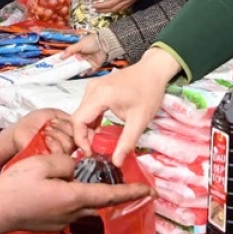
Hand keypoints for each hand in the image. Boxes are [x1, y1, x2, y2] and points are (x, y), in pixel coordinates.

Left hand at [0, 109, 74, 163]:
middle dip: (63, 128)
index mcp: (67, 134)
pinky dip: (55, 144)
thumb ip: (68, 118)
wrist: (18, 132)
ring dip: (58, 134)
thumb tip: (81, 123)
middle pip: (77, 138)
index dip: (71, 124)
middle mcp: (66, 145)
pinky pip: (61, 154)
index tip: (56, 120)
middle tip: (50, 125)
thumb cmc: (32, 123)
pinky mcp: (51, 160)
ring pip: (70, 145)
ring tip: (46, 131)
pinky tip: (46, 139)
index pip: (80, 131)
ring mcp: (59, 153)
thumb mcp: (53, 114)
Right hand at [0, 154, 152, 233]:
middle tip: (127, 180)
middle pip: (101, 202)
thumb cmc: (15, 187)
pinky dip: (79, 199)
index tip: (149, 190)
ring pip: (87, 206)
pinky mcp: (54, 225)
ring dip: (96, 195)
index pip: (109, 195)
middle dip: (116, 192)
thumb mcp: (41, 164)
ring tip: (98, 180)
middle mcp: (73, 213)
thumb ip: (65, 163)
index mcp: (73, 197)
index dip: (131, 191)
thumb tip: (76, 167)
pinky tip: (70, 187)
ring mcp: (63, 222)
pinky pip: (73, 210)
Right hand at [59, 32, 108, 68]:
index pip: (69, 57)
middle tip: (66, 71)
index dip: (65, 61)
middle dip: (71, 67)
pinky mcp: (94, 65)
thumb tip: (61, 56)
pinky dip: (86, 73)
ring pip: (81, 68)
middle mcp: (83, 56)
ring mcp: (88, 61)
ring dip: (78, 71)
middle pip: (75, 64)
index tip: (59, 65)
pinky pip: (89, 71)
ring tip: (75, 73)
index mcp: (78, 50)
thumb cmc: (93, 41)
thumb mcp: (80, 44)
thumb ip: (70, 50)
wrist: (105, 44)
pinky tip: (83, 73)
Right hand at [71, 46, 180, 165]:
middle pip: (78, 118)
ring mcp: (93, 87)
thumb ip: (127, 142)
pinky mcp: (96, 89)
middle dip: (85, 137)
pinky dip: (92, 122)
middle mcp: (92, 89)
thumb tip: (117, 162)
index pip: (78, 121)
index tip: (90, 153)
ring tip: (100, 144)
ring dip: (88, 131)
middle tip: (97, 151)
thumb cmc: (149, 91)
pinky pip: (88, 109)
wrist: (154, 70)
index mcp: (100, 95)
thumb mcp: (140, 120)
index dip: (81, 140)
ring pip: (82, 114)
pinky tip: (102, 132)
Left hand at [92, 0, 155, 13]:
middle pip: (110, 4)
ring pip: (114, 9)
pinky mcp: (130, 3)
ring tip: (97, 10)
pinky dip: (113, 11)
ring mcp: (128, 0)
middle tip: (92, 6)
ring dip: (105, 11)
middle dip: (100, 6)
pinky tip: (107, 10)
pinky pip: (120, 9)